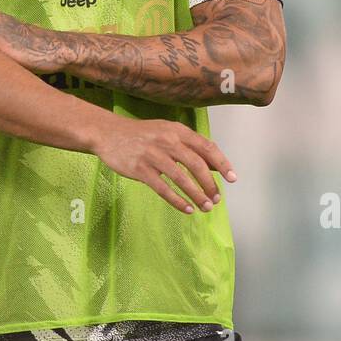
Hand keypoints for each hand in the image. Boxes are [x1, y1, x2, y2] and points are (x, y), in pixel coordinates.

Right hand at [90, 116, 236, 213]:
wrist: (108, 133)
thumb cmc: (142, 135)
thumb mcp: (168, 132)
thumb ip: (190, 146)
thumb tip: (215, 164)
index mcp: (177, 131)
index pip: (207, 147)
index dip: (222, 163)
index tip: (232, 178)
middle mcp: (167, 141)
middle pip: (197, 165)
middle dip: (210, 185)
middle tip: (217, 199)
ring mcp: (153, 155)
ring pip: (181, 179)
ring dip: (197, 196)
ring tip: (206, 207)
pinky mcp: (140, 170)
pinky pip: (163, 189)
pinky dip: (178, 201)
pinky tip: (187, 209)